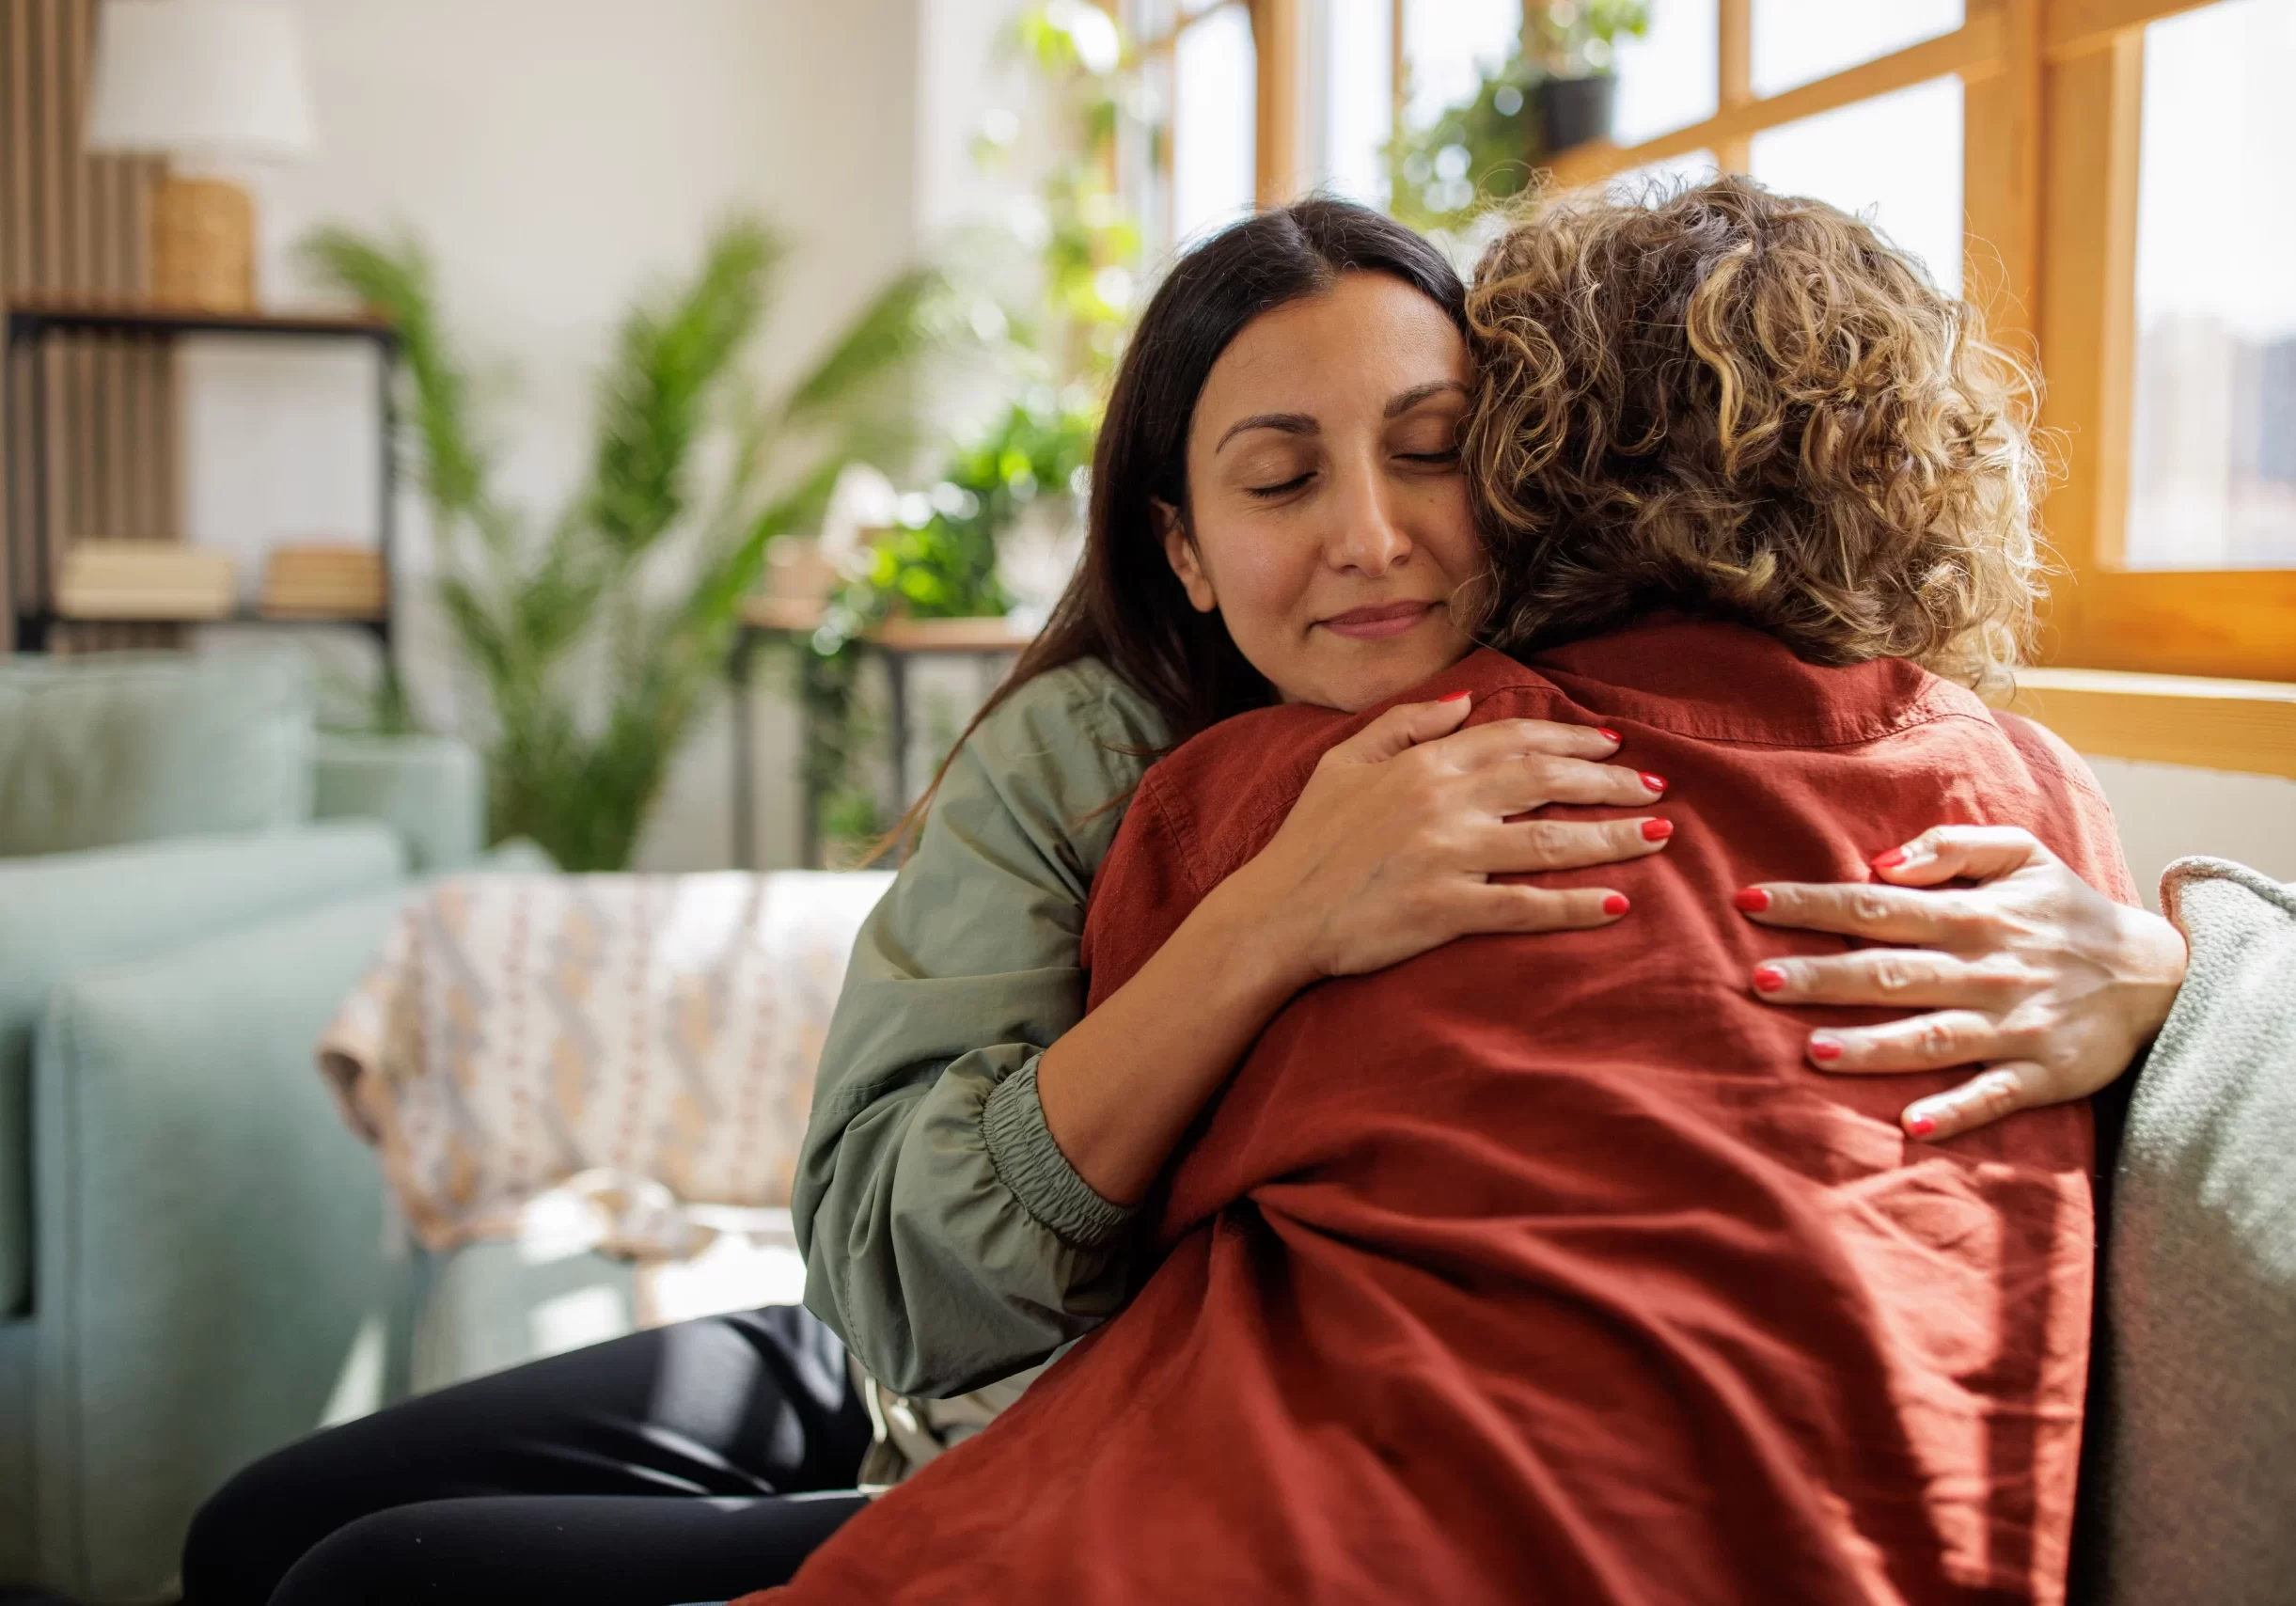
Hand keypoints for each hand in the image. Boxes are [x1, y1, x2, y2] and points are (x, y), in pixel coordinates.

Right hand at [1234, 691, 1669, 985]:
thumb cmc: (1306, 842)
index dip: (1571, 741)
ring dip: (1612, 838)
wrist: (1272, 914)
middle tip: (1657, 788)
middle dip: (1609, 784)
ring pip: (1548, 840)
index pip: (1513, 739)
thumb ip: (1403, 724)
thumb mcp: (1343, 762)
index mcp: (1422, 764)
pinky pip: (1525, 906)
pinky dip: (1575, 905)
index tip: (1613, 747)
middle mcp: (1441, 803)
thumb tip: (1460, 700)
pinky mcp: (1446, 909)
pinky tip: (1619, 904)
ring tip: (1661, 837)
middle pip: (1545, 782)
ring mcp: (1446, 856)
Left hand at [1736, 825, 2186, 1141]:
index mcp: (1972, 915)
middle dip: (1824, 976)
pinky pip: (1994, 1096)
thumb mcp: (2023, 855)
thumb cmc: (2068, 911)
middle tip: (1759, 980)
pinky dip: (1956, 1110)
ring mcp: (2012, 1026)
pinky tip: (1912, 1125)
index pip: (1875, 905)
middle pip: (1890, 972)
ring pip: (1932, 1037)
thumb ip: (1952, 845)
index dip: (1812, 903)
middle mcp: (1986, 970)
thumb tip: (1882, 861)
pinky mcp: (2042, 1074)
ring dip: (1874, 1047)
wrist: (2160, 975)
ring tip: (1814, 1052)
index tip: (1750, 902)